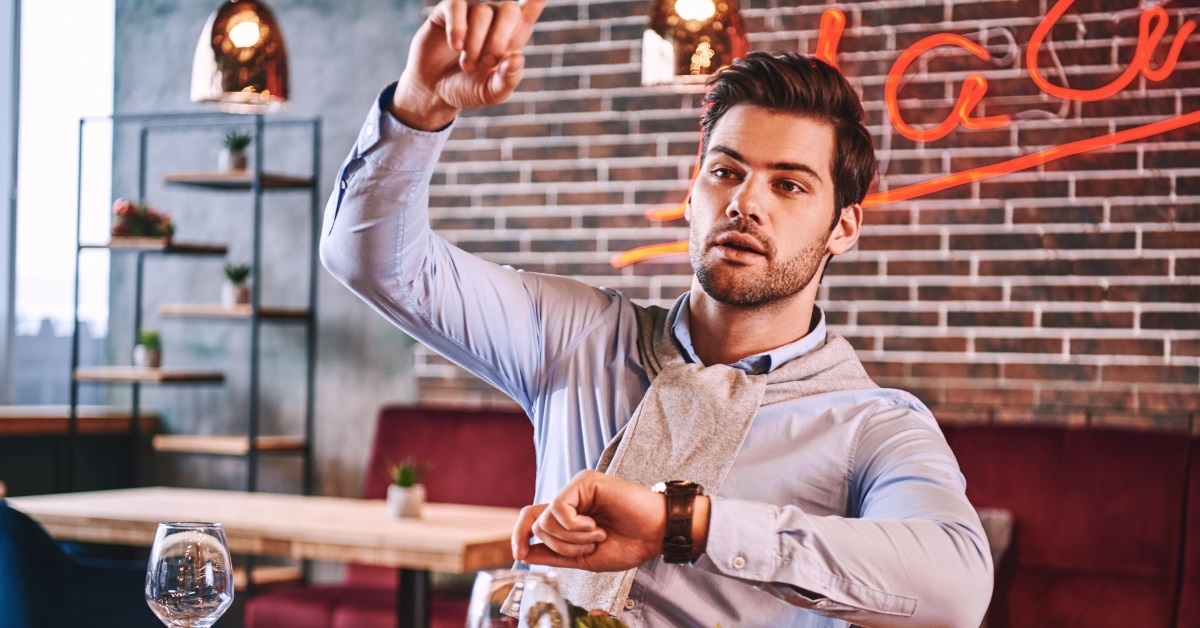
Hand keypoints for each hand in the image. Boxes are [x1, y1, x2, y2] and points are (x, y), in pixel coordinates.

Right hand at [392, 0, 545, 129]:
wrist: (435, 90)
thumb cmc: (468, 88)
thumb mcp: (491, 93)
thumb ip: (508, 79)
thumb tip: (518, 58)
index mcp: (514, 35)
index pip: (531, 8)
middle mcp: (496, 18)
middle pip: (509, 9)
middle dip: (499, 39)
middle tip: (488, 62)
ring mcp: (472, 11)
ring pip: (482, 12)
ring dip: (474, 44)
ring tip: (467, 64)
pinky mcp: (448, 10)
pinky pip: (457, 5)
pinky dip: (457, 28)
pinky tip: (456, 46)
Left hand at [512, 470, 667, 572]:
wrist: (655, 534)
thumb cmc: (628, 544)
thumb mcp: (584, 557)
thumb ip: (554, 555)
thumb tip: (524, 553)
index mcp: (567, 516)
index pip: (530, 519)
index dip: (518, 536)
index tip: (519, 554)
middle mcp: (569, 499)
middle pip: (537, 524)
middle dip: (560, 546)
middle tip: (589, 547)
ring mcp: (575, 488)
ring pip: (547, 519)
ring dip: (572, 539)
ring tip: (599, 535)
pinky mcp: (583, 481)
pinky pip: (559, 508)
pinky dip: (575, 526)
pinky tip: (596, 526)